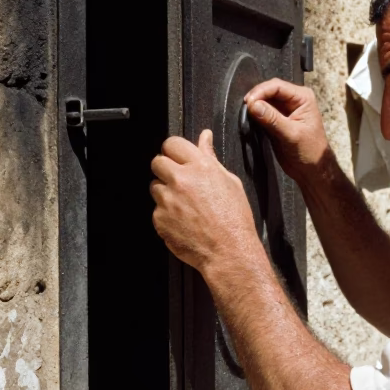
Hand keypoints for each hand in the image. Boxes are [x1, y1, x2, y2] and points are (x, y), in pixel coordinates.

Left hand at [151, 130, 262, 272]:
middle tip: (178, 181)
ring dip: (165, 192)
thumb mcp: (230, 182)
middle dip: (165, 169)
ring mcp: (167, 200)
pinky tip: (182, 220)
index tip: (177, 158)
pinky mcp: (159, 219)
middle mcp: (181, 180)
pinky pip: (156, 209)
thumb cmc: (234, 219)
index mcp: (200, 167)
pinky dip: (166, 214)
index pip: (172, 143)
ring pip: (154, 186)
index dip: (174, 150)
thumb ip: (211, 157)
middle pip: (156, 162)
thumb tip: (204, 137)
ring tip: (184, 205)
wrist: (228, 251)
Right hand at [242, 78, 331, 183]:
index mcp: (302, 98)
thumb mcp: (292, 135)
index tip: (249, 102)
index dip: (261, 92)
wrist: (312, 170)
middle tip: (245, 108)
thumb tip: (254, 105)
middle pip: (269, 91)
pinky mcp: (276, 121)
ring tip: (245, 114)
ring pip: (264, 101)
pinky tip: (249, 120)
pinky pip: (262, 113)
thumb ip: (272, 119)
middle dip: (256, 98)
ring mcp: (284, 110)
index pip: (277, 86)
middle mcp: (293, 100)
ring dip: (254, 106)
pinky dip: (255, 115)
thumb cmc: (311, 151)